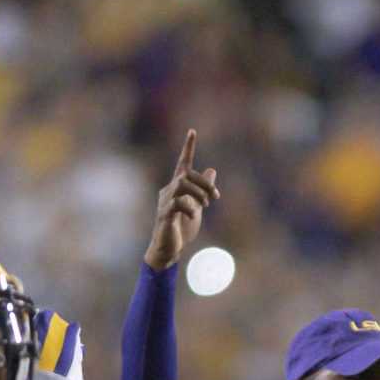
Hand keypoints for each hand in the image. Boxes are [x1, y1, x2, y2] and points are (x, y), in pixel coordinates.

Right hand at [145, 130, 220, 269]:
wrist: (170, 249)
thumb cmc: (182, 228)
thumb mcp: (197, 206)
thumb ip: (203, 189)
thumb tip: (212, 170)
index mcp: (177, 187)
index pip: (183, 163)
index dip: (188, 148)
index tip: (192, 131)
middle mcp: (168, 190)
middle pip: (186, 174)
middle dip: (204, 183)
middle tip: (215, 198)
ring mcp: (165, 202)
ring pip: (181, 185)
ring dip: (198, 193)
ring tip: (204, 206)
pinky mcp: (164, 215)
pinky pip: (177, 203)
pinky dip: (189, 207)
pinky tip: (193, 215)